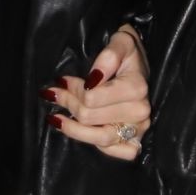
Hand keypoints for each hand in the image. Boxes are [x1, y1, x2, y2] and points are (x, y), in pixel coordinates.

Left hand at [41, 25, 150, 163]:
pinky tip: (81, 131)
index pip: (91, 98)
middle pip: (89, 117)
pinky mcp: (135, 140)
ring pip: (99, 138)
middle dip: (68, 103)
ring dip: (72, 128)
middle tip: (54, 93)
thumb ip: (108, 56)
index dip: (73, 89)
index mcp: (136, 88)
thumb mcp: (120, 42)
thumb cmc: (127, 53)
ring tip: (56, 118)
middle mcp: (140, 111)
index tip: (62, 80)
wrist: (138, 64)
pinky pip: (114, 152)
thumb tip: (93, 79)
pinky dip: (95, 144)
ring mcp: (139, 129)